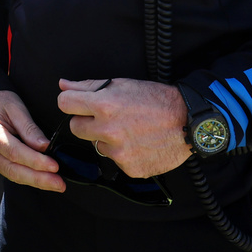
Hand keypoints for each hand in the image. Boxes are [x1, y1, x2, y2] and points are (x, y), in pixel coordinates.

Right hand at [0, 90, 63, 191]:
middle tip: (59, 184)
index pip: (15, 152)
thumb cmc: (0, 102)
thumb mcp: (16, 107)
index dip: (35, 161)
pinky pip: (12, 173)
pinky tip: (43, 180)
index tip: (54, 166)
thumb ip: (29, 128)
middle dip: (39, 179)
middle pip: (14, 170)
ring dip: (36, 181)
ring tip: (56, 184)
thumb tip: (44, 146)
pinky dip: (29, 178)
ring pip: (13, 175)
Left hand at [57, 78, 190, 178]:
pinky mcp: (129, 168)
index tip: (78, 103)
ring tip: (129, 129)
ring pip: (96, 145)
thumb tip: (62, 85)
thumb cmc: (156, 99)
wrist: (189, 122)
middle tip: (107, 117)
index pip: (64, 103)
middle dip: (86, 122)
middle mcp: (108, 131)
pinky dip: (123, 153)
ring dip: (106, 138)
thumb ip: (88, 86)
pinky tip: (138, 143)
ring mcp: (119, 152)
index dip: (71, 101)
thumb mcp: (122, 84)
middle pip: (75, 128)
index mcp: (104, 105)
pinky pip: (114, 160)